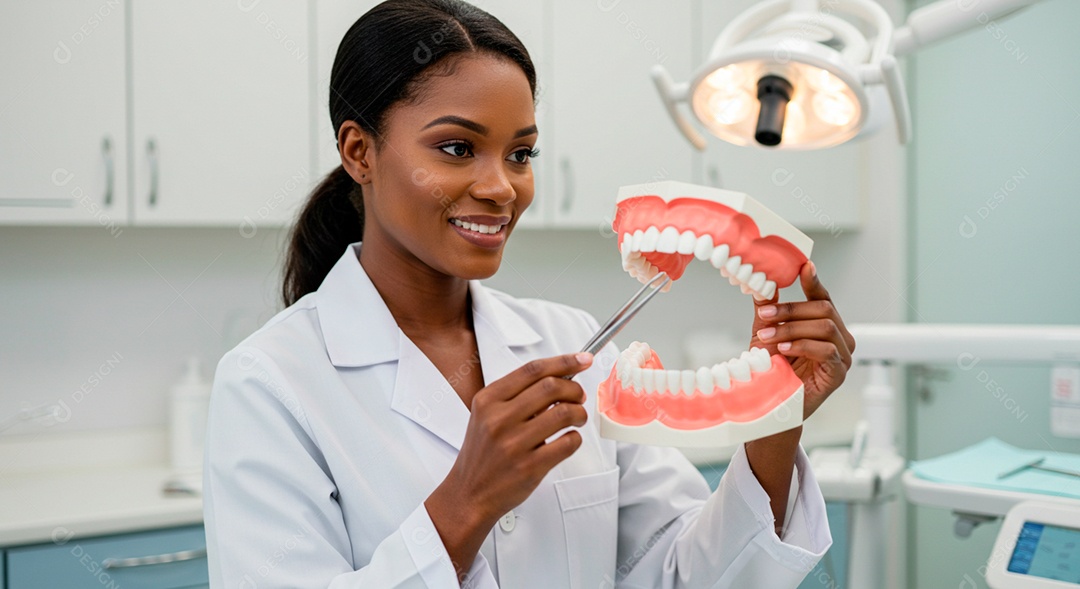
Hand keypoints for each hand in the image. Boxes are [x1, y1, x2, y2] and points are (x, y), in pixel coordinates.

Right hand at [425, 352, 592, 579]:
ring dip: (579, 413)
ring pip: (564, 413)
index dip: (564, 361)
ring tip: (577, 418)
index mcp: (488, 400)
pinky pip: (568, 443)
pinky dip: (576, 438)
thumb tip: (559, 376)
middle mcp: (499, 419)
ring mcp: (514, 444)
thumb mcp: (486, 415)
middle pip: (551, 387)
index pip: (533, 370)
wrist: (469, 493)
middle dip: (574, 389)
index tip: (583, 359)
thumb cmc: (483, 453)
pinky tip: (568, 439)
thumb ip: (516, 395)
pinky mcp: (529, 467)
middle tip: (579, 397)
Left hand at [748, 261, 854, 419]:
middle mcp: (840, 338)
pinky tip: (783, 349)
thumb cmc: (772, 369)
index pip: (823, 298)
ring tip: (768, 336)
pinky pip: (826, 350)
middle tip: (765, 315)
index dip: (814, 281)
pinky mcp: (839, 373)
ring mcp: (843, 356)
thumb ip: (768, 308)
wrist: (771, 403)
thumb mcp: (766, 332)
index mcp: (826, 325)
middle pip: (823, 309)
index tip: (804, 266)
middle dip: (791, 309)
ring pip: (824, 327)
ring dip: (792, 328)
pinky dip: (802, 345)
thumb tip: (761, 281)